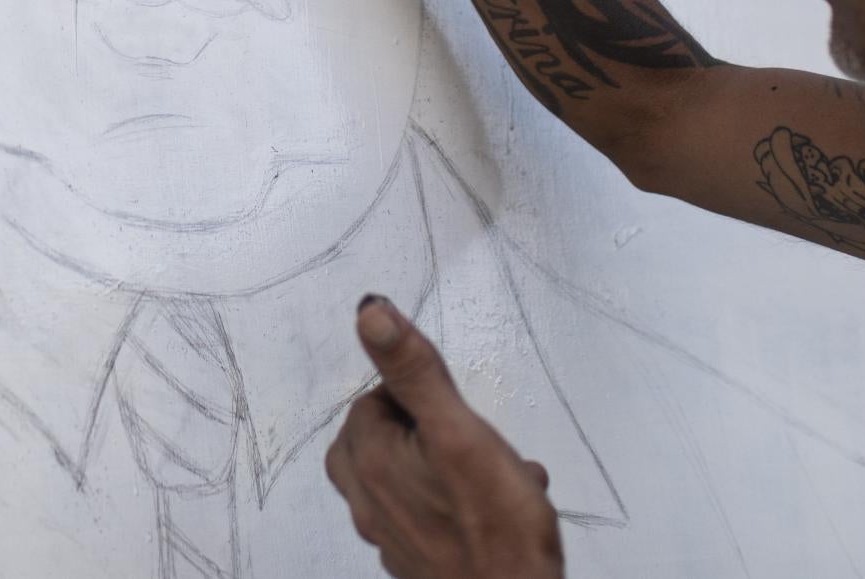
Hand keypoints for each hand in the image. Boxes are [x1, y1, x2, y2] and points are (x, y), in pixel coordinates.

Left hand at [323, 297, 565, 578]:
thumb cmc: (495, 527)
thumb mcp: (459, 431)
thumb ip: (414, 371)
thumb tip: (369, 311)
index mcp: (371, 463)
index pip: (369, 403)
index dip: (411, 396)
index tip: (450, 406)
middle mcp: (370, 505)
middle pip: (374, 441)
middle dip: (416, 427)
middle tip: (460, 429)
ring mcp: (392, 539)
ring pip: (401, 480)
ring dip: (437, 464)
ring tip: (489, 466)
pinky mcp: (417, 563)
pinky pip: (423, 516)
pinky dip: (448, 500)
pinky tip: (493, 503)